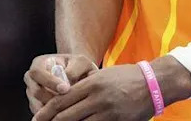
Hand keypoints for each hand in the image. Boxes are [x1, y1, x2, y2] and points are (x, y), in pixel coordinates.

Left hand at [32, 56, 190, 120]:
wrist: (155, 83)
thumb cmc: (128, 77)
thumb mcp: (104, 75)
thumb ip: (85, 85)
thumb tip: (64, 96)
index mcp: (92, 83)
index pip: (61, 100)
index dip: (45, 112)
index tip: (36, 118)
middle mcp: (97, 97)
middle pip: (65, 116)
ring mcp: (108, 112)